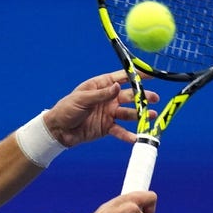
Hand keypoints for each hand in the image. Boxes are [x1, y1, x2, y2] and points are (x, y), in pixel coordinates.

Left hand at [42, 71, 158, 147]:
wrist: (58, 130)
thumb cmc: (66, 109)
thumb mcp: (82, 99)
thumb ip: (101, 94)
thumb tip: (118, 86)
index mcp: (101, 86)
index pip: (122, 78)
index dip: (136, 75)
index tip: (151, 74)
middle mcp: (108, 98)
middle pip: (130, 96)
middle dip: (143, 97)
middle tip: (154, 98)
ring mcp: (109, 113)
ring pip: (128, 113)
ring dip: (140, 114)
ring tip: (152, 116)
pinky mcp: (107, 127)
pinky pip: (120, 130)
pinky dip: (128, 135)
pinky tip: (137, 138)